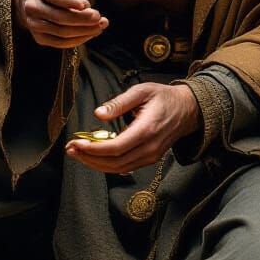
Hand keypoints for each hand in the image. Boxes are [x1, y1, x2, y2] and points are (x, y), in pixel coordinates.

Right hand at [13, 0, 108, 48]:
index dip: (70, 1)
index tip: (87, 4)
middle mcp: (32, 7)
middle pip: (59, 17)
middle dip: (81, 19)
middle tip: (98, 17)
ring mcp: (34, 24)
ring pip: (61, 32)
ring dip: (83, 31)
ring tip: (100, 26)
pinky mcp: (39, 37)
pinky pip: (60, 43)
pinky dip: (77, 40)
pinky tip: (90, 33)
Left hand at [66, 82, 198, 172]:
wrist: (189, 110)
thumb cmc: (164, 97)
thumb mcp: (142, 91)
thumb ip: (119, 102)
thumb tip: (98, 114)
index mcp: (146, 130)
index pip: (115, 148)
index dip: (92, 149)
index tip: (76, 143)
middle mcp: (149, 148)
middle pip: (114, 162)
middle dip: (89, 158)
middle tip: (71, 149)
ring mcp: (151, 156)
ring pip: (118, 168)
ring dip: (96, 163)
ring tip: (79, 153)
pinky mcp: (150, 159)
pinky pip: (126, 167)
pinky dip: (108, 165)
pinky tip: (95, 156)